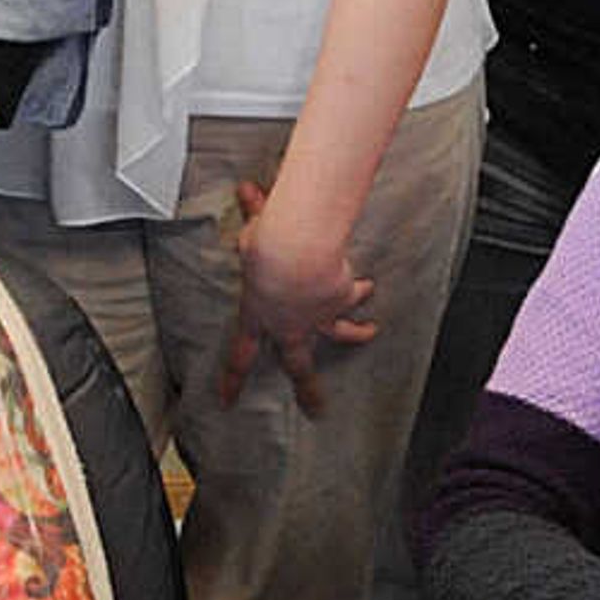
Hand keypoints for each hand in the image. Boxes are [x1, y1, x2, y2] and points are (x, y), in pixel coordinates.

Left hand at [215, 178, 378, 411]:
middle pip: (299, 366)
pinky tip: (370, 289)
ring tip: (368, 333)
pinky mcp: (341, 303)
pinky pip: (353, 295)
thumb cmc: (265, 244)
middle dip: (308, 391)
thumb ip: (254, 214)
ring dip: (356, 335)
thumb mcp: (253, 231)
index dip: (233, 379)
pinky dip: (361, 289)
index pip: (240, 354)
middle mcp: (288, 324)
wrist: (295, 253)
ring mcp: (317, 318)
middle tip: (315, 410)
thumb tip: (246, 189)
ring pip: (340, 335)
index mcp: (257, 316)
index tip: (228, 400)